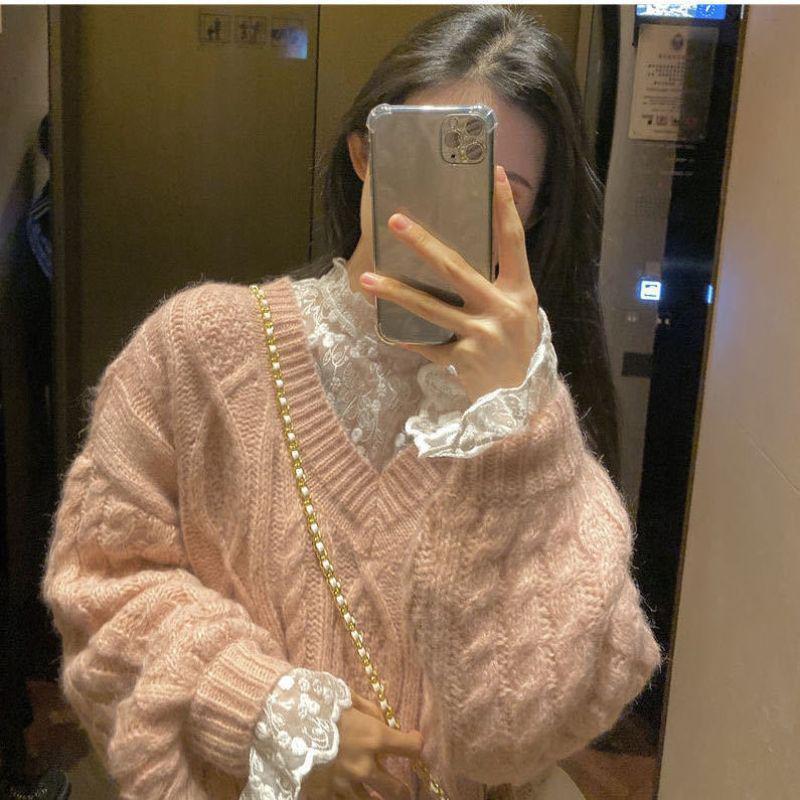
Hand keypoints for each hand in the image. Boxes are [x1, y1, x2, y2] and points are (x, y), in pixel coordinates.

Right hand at [303, 689, 422, 798]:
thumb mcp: (347, 697)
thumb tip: (383, 721)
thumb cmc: (316, 703)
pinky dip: (347, 799)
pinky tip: (347, 794)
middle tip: (402, 789)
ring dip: (376, 799)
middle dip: (402, 789)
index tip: (412, 739)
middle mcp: (365, 767)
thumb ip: (370, 710)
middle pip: (397, 790)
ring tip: (376, 796)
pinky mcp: (324, 796)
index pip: (411, 747)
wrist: (280, 721)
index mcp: (374, 738)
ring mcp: (344, 786)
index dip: (415, 742)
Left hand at [359, 164, 540, 403]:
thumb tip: (461, 254)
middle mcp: (502, 309)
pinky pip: (428, 344)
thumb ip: (499, 285)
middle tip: (395, 221)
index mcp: (521, 292)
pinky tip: (387, 330)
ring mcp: (481, 335)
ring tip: (368, 279)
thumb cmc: (518, 349)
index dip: (504, 207)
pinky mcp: (462, 359)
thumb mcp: (520, 312)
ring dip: (396, 292)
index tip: (493, 174)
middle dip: (423, 243)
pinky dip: (408, 337)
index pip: (513, 242)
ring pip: (430, 308)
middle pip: (457, 269)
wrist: (521, 400)